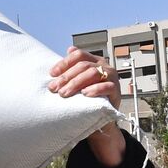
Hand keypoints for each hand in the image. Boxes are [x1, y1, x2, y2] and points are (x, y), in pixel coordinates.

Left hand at [48, 47, 126, 167]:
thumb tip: (69, 49)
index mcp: (94, 61)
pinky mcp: (116, 91)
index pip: (79, 55)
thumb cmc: (87, 98)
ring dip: (76, 83)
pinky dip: (95, 89)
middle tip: (54, 88)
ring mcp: (111, 77)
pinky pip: (107, 86)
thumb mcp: (78, 83)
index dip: (65, 63)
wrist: (99, 118)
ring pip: (93, 73)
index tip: (52, 74)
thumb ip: (73, 68)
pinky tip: (84, 94)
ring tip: (64, 93)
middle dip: (67, 77)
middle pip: (84, 65)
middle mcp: (104, 66)